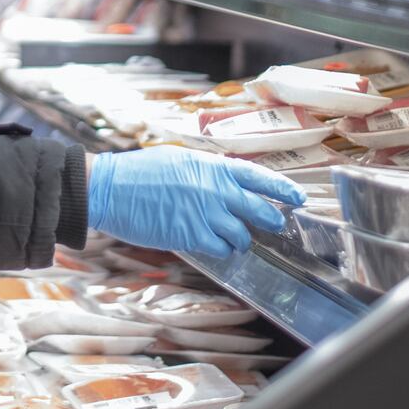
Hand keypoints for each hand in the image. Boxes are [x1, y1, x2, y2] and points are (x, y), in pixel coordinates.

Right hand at [86, 147, 305, 258]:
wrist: (110, 188)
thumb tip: (228, 183)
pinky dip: (220, 248)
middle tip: (273, 225)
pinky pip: (220, 249)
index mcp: (212, 166)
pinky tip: (209, 243)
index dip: (282, 189)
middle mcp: (215, 189)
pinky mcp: (191, 235)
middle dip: (271, 221)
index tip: (298, 198)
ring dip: (239, 239)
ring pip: (242, 236)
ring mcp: (205, 214)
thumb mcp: (179, 160)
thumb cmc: (140, 173)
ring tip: (229, 237)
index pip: (259, 177)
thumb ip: (208, 172)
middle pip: (260, 210)